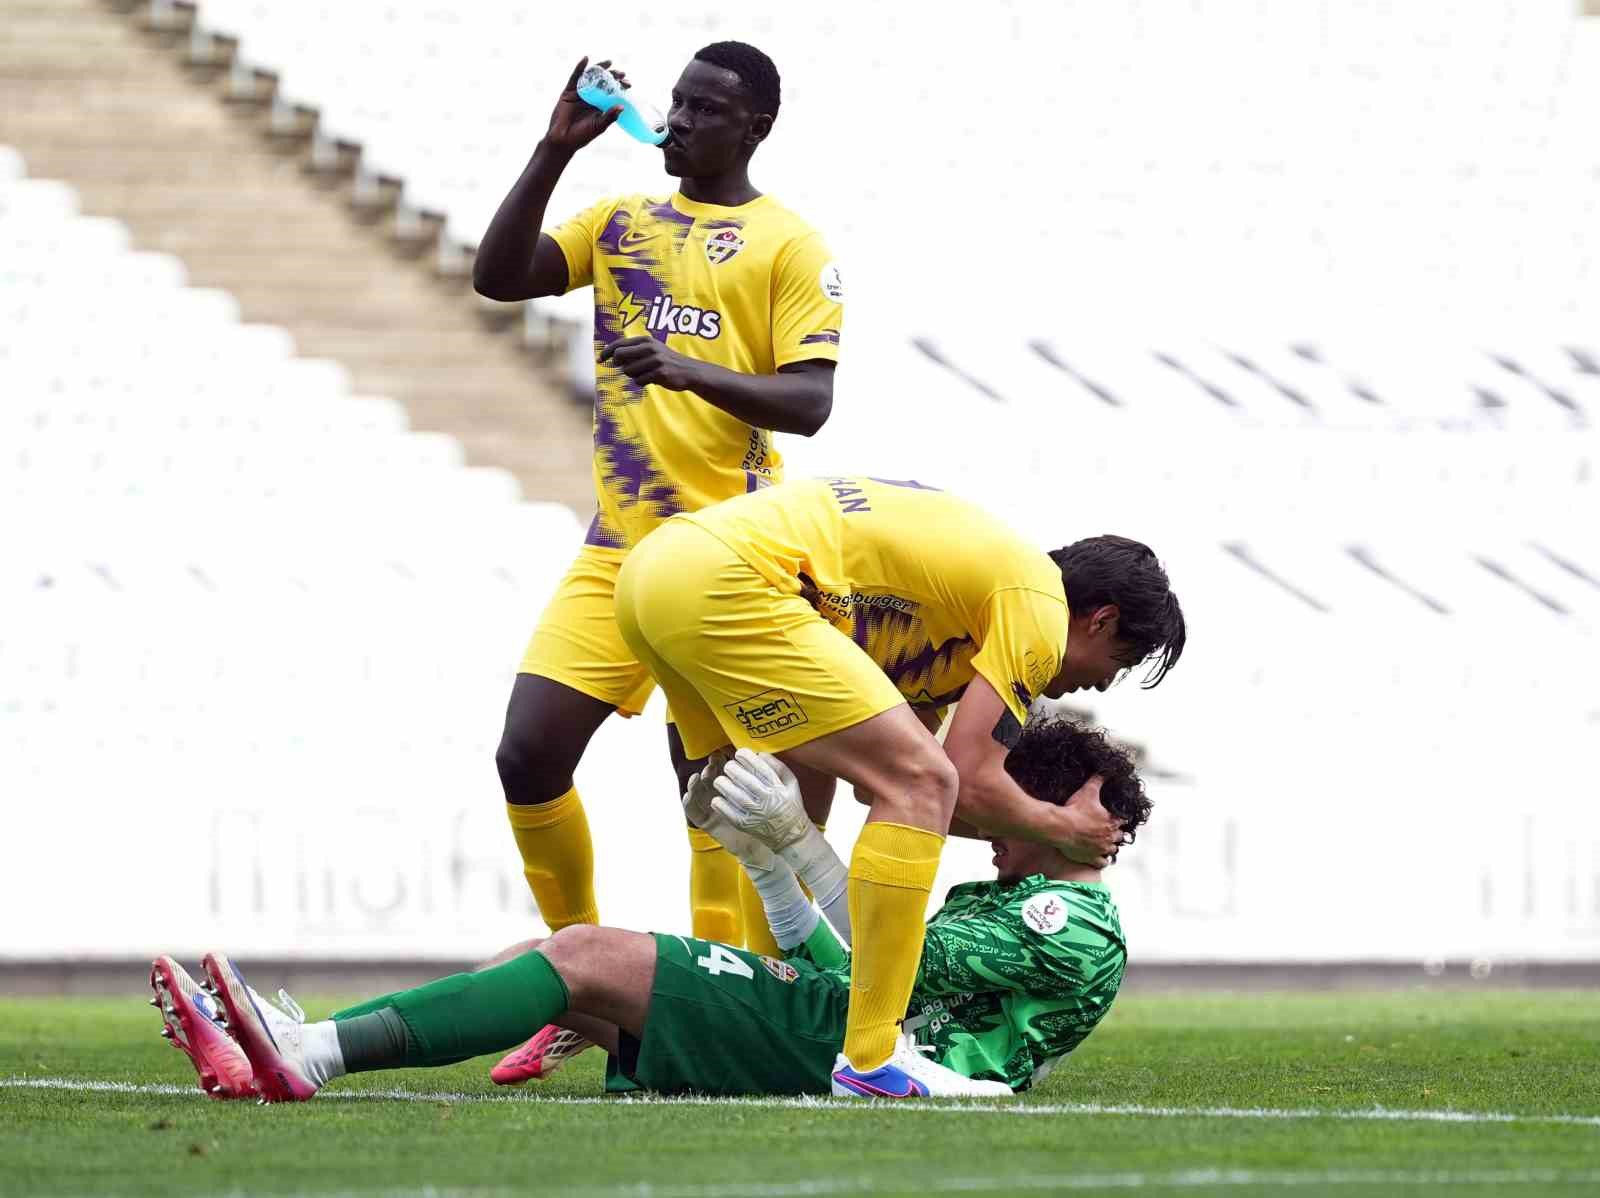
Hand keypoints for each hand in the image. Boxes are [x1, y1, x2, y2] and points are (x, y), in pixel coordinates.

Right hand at [543, 56, 627, 152]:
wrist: (563, 140)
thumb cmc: (582, 136)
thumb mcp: (598, 126)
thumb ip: (609, 116)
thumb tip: (622, 107)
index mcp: (600, 106)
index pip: (612, 94)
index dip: (620, 88)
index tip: (628, 84)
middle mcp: (591, 98)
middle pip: (603, 83)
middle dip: (612, 77)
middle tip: (622, 74)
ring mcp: (580, 94)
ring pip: (591, 78)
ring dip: (599, 69)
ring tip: (609, 63)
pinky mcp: (569, 92)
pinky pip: (575, 78)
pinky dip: (580, 68)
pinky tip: (586, 60)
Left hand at [598, 337, 704, 390]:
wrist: (688, 371)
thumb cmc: (666, 361)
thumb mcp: (651, 350)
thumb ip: (633, 351)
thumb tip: (612, 357)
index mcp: (646, 340)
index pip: (619, 344)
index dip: (607, 352)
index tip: (600, 360)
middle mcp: (649, 348)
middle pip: (620, 356)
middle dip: (620, 365)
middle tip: (628, 369)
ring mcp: (655, 361)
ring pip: (629, 371)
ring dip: (634, 375)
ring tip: (646, 374)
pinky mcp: (659, 373)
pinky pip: (639, 381)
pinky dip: (642, 382)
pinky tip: (652, 379)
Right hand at [682, 752, 775, 869]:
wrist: (761, 846)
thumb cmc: (764, 821)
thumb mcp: (764, 798)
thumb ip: (761, 779)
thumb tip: (761, 756)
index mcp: (732, 788)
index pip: (723, 770)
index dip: (721, 760)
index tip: (723, 753)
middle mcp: (719, 796)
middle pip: (709, 778)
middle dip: (710, 768)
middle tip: (713, 763)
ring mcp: (710, 808)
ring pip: (698, 792)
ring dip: (696, 783)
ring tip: (699, 776)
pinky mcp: (706, 822)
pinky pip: (693, 812)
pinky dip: (688, 803)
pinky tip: (690, 795)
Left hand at [710, 749, 811, 851]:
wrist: (790, 836)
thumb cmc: (790, 805)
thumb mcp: (791, 784)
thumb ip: (778, 767)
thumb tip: (759, 754)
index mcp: (778, 788)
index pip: (760, 768)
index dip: (747, 758)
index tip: (739, 753)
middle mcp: (767, 800)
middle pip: (745, 780)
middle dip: (733, 769)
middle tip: (728, 766)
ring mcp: (756, 814)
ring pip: (735, 795)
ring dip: (724, 784)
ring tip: (720, 780)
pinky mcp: (746, 825)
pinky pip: (729, 813)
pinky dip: (721, 804)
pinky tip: (717, 798)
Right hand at [1051, 776, 1124, 867]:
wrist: (1061, 827)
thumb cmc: (1074, 809)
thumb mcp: (1088, 791)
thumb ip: (1098, 780)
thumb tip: (1105, 770)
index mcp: (1112, 822)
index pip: (1123, 821)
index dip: (1118, 818)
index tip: (1114, 817)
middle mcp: (1109, 837)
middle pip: (1119, 836)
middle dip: (1115, 833)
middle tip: (1107, 829)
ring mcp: (1101, 849)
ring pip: (1112, 850)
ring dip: (1109, 847)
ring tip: (1103, 843)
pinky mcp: (1091, 858)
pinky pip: (1102, 863)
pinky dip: (1101, 860)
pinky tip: (1097, 856)